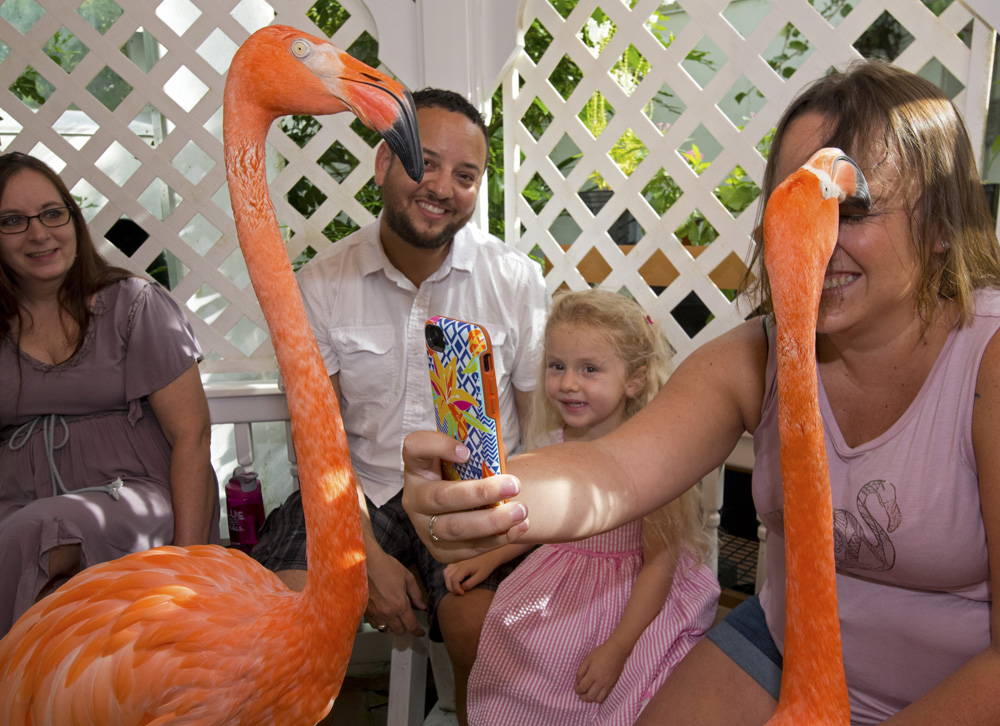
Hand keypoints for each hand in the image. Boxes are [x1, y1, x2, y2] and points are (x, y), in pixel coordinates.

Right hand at [364, 546, 426, 636]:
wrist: (366, 563)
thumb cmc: (386, 567)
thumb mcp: (407, 578)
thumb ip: (416, 595)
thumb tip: (422, 606)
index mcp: (400, 605)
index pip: (411, 625)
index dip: (418, 631)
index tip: (420, 632)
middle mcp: (388, 612)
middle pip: (400, 631)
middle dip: (406, 628)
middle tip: (408, 620)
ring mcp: (376, 613)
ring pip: (387, 630)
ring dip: (393, 626)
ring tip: (396, 617)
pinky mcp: (366, 612)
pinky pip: (376, 625)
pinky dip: (382, 623)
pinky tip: (384, 615)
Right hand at [401, 431, 528, 561]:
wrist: (461, 508)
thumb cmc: (465, 475)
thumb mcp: (467, 459)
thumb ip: (481, 452)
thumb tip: (499, 452)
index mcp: (418, 467)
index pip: (416, 448)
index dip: (438, 447)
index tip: (467, 451)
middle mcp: (414, 498)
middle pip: (441, 497)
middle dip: (480, 493)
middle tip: (513, 485)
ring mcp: (424, 528)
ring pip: (455, 529)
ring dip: (492, 521)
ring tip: (521, 511)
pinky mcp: (439, 550)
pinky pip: (468, 549)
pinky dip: (496, 540)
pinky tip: (519, 528)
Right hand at [443, 555, 495, 594]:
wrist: (489, 556)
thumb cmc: (486, 566)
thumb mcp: (481, 577)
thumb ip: (471, 583)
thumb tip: (462, 589)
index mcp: (464, 567)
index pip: (454, 580)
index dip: (456, 589)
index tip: (463, 594)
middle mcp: (458, 564)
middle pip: (448, 577)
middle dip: (451, 588)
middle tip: (458, 593)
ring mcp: (457, 562)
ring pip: (446, 573)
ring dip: (448, 582)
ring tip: (455, 588)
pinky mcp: (457, 562)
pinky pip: (448, 569)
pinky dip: (448, 576)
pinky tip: (454, 580)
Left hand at [575, 640, 628, 702]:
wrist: (616, 651)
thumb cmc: (600, 653)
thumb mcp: (587, 659)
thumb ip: (581, 671)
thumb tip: (578, 682)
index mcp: (593, 674)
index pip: (582, 688)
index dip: (577, 690)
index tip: (576, 687)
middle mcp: (601, 682)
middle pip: (590, 697)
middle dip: (582, 697)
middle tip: (580, 693)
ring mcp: (608, 685)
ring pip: (598, 699)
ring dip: (591, 699)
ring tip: (588, 693)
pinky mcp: (613, 685)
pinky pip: (605, 696)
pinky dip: (599, 696)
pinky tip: (596, 691)